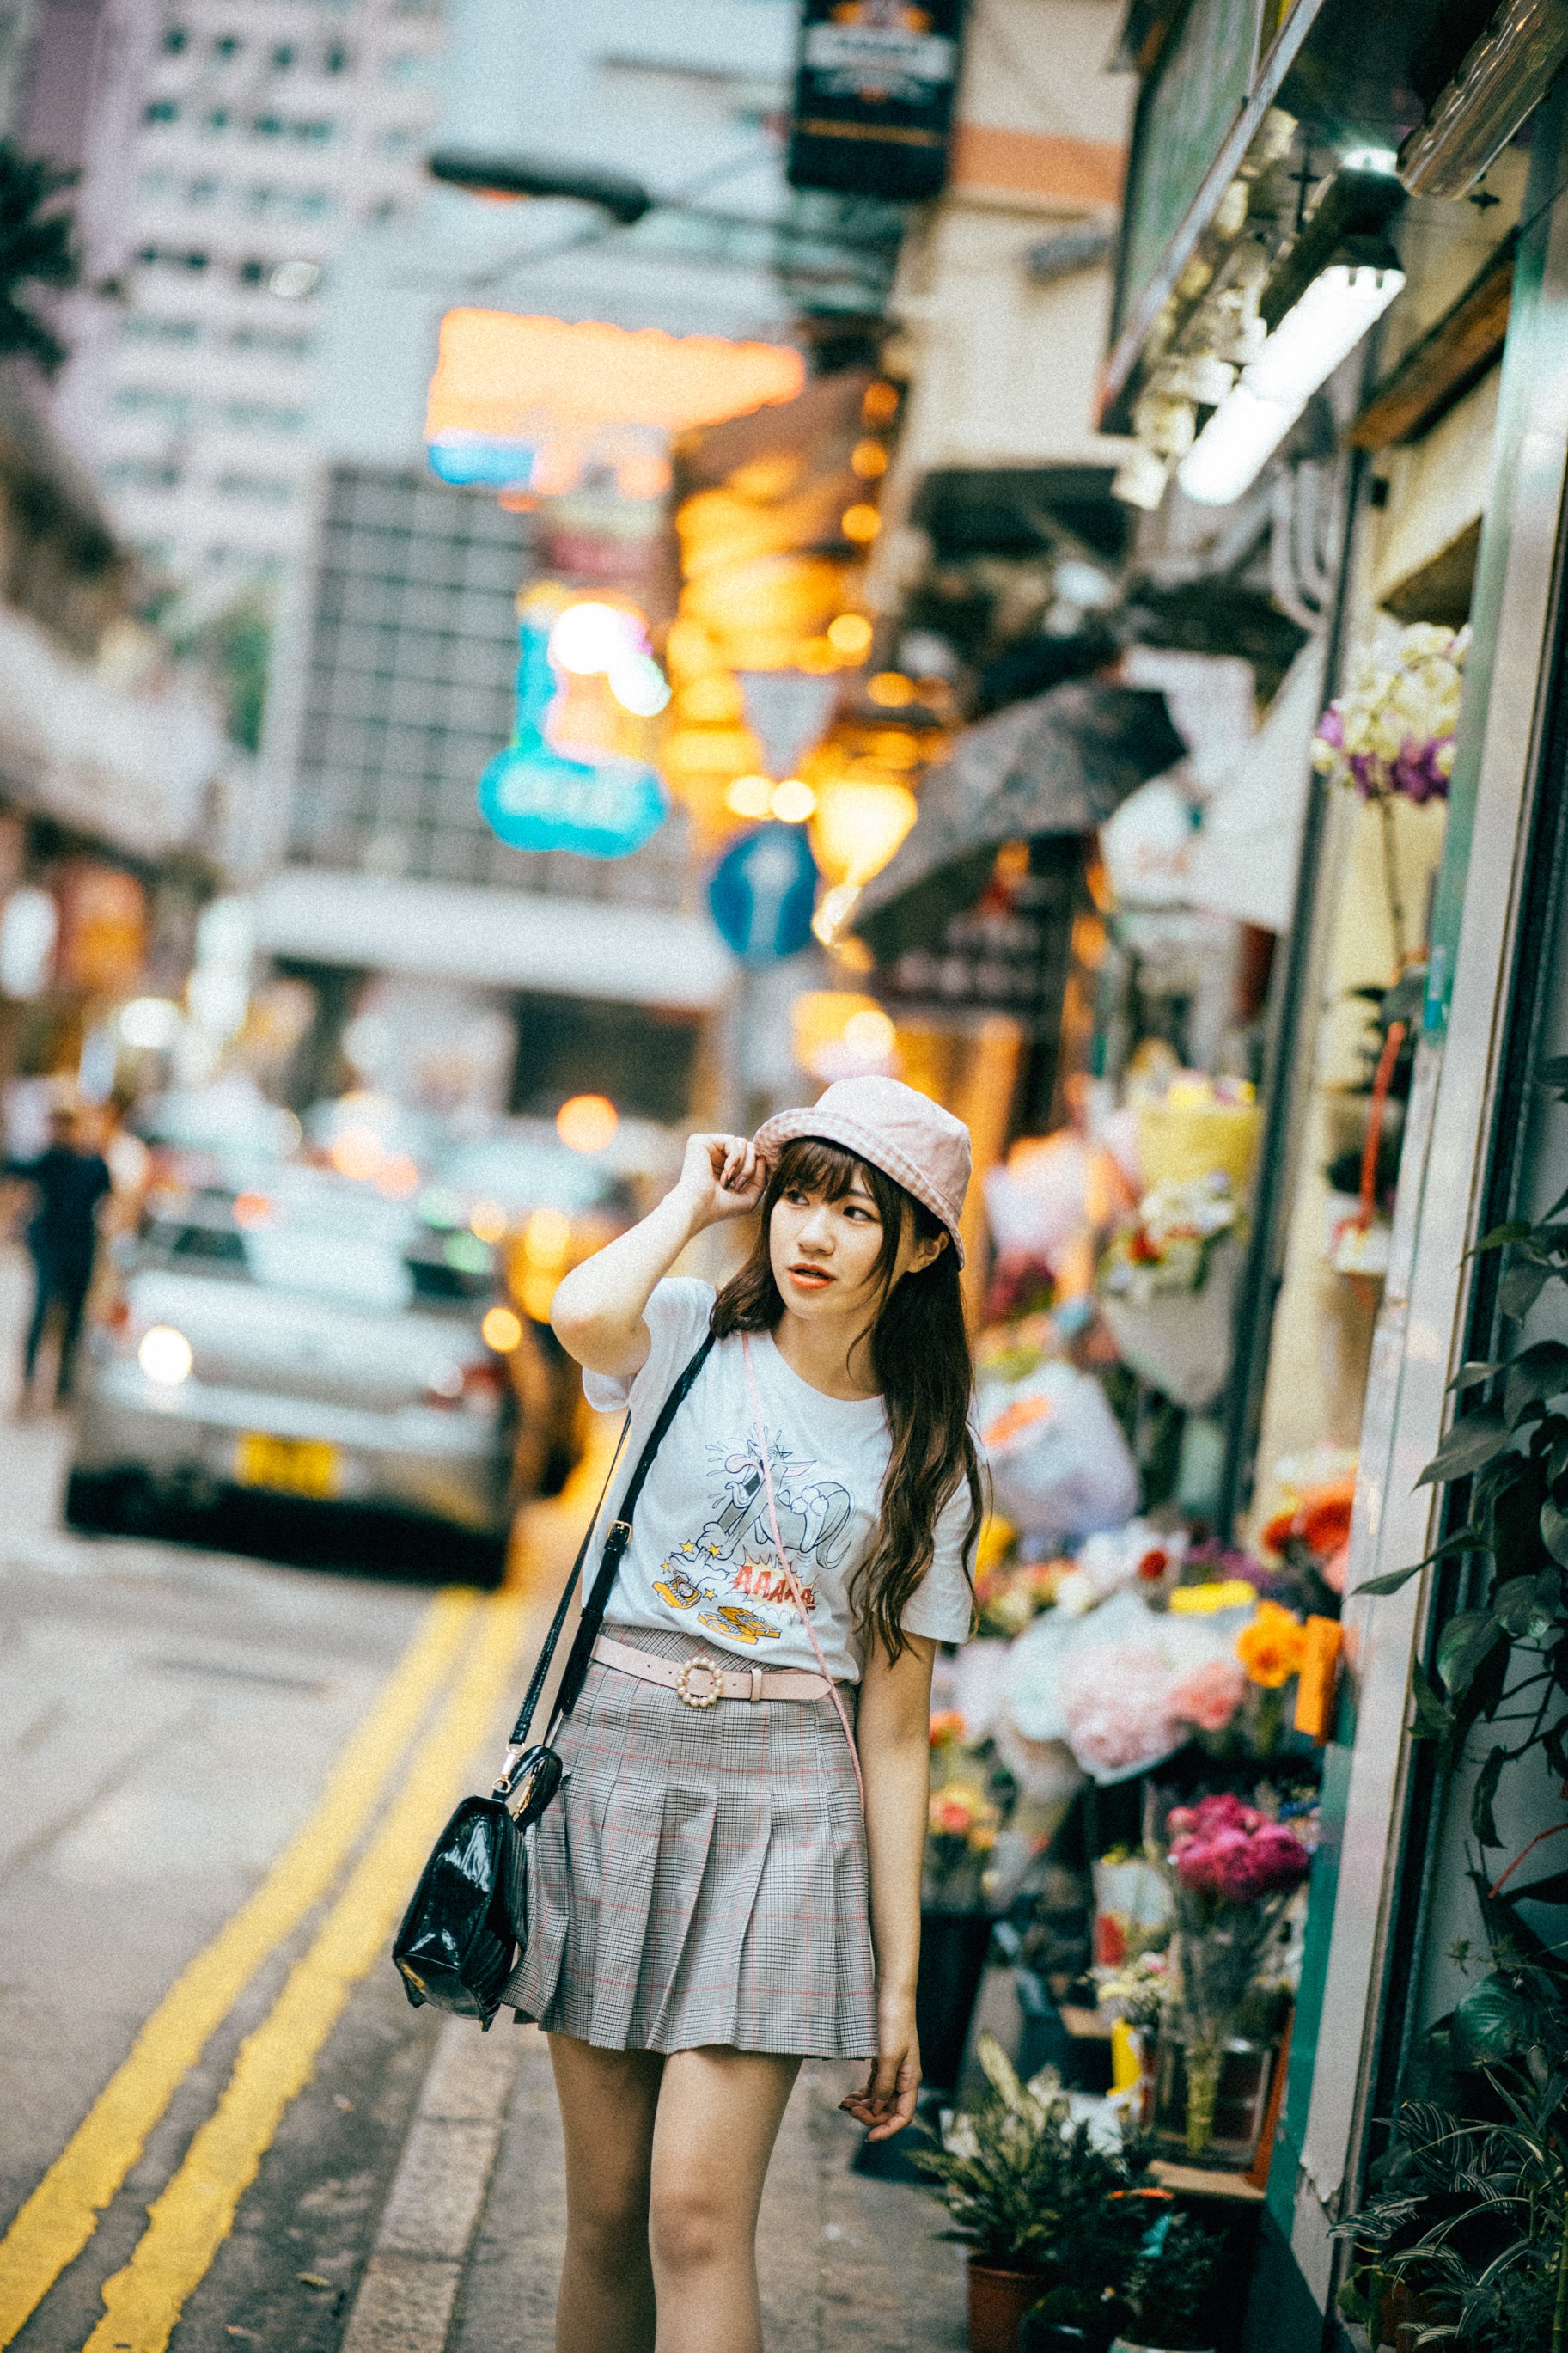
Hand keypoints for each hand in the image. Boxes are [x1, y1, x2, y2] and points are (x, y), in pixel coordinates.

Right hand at [673, 1133, 768, 1230]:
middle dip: (750, 1167)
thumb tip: (762, 1156)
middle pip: (750, 1148)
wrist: (699, 1208)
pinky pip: (732, 1140)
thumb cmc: (721, 1207)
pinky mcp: (700, 1140)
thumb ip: (761, 1177)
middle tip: (738, 1184)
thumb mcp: (750, 1196)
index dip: (756, 1169)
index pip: (751, 1156)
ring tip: (729, 1180)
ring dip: (742, 1165)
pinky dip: (734, 1158)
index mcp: (725, 1165)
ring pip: (744, 1143)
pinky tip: (726, 1172)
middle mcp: (716, 1154)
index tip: (742, 1187)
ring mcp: (708, 1146)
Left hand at [839, 1999, 919, 2141]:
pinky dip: (863, 2094)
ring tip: (844, 2104)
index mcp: (911, 2079)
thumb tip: (875, 2110)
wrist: (891, 1991)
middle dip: (869, 2116)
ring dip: (864, 2106)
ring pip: (879, 2099)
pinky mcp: (883, 2060)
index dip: (887, 2129)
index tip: (867, 2138)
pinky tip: (850, 2095)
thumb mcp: (887, 2055)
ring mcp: (894, 2069)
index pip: (903, 2116)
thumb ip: (883, 2085)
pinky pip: (874, 2086)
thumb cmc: (893, 2020)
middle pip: (888, 2110)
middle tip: (848, 2109)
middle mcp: (904, 2077)